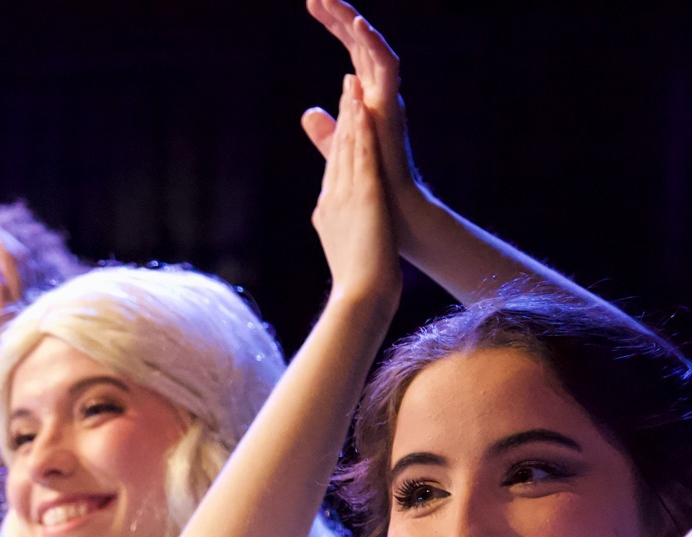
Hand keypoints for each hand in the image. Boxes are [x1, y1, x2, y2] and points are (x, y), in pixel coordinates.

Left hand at [301, 0, 429, 239]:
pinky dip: (373, 43)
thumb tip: (309, 112)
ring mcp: (387, 98)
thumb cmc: (371, 190)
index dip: (333, 27)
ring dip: (351, 22)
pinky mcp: (393, 106)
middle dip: (339, 17)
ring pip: (372, 48)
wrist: (390, 215)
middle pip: (359, 44)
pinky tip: (356, 24)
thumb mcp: (341, 152)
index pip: (349, 50)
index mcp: (367, 99)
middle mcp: (379, 93)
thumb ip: (328, 130)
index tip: (311, 4)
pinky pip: (387, 66)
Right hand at [313, 77, 401, 312]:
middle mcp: (331, 200)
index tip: (343, 117)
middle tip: (345, 87)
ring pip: (346, 146)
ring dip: (350, 112)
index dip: (338, 140)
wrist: (359, 298)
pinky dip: (360, 128)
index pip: (333, 170)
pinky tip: (362, 107)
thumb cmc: (359, 288)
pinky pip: (360, 154)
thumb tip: (342, 238)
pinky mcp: (363, 195)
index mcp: (328, 214)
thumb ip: (345, 239)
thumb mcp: (348, 257)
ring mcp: (345, 196)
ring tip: (352, 84)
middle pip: (336, 151)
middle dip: (342, 116)